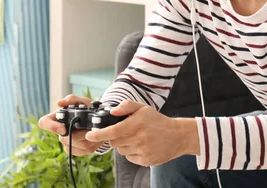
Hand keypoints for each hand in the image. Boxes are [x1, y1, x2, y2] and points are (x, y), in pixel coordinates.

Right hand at [38, 94, 105, 155]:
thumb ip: (73, 99)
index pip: (44, 122)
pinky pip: (82, 151)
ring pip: (76, 145)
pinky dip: (93, 145)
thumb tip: (59, 103)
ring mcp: (66, 142)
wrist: (99, 121)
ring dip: (90, 139)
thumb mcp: (83, 101)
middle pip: (65, 138)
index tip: (63, 128)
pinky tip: (98, 139)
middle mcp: (59, 130)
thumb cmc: (88, 109)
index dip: (51, 127)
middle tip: (94, 129)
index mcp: (58, 117)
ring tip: (99, 132)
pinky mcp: (74, 150)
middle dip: (82, 133)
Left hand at [84, 100, 199, 165]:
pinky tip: (141, 145)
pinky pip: (129, 157)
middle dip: (115, 137)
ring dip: (124, 144)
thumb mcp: (143, 108)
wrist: (177, 136)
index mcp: (136, 124)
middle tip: (126, 131)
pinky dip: (131, 152)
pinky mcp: (145, 160)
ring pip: (121, 150)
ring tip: (137, 138)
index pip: (112, 131)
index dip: (98, 134)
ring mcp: (142, 151)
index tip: (89, 135)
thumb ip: (126, 106)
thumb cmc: (157, 121)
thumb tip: (111, 111)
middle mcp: (138, 138)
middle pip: (114, 141)